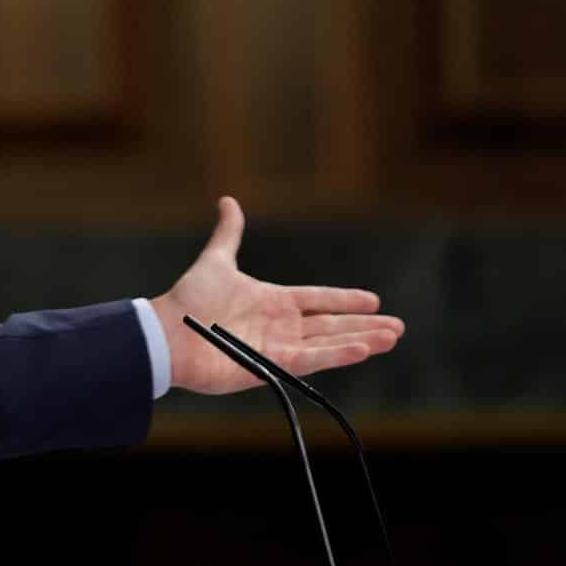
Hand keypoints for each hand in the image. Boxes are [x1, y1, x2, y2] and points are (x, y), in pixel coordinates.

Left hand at [150, 197, 403, 394]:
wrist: (169, 333)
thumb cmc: (190, 298)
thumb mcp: (216, 260)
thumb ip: (229, 233)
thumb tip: (228, 200)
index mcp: (272, 301)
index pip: (318, 299)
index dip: (345, 300)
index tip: (373, 300)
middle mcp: (280, 325)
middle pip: (331, 325)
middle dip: (364, 325)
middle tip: (397, 327)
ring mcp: (278, 347)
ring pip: (329, 343)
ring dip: (361, 340)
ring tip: (391, 338)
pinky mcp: (272, 365)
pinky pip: (312, 360)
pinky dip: (338, 354)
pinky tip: (363, 348)